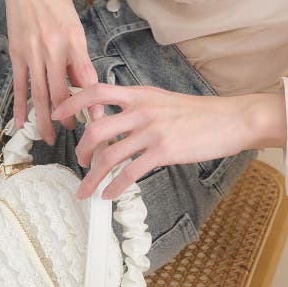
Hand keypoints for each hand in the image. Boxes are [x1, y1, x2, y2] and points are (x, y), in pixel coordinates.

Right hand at [0, 0, 101, 141]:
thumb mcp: (74, 23)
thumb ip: (78, 53)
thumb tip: (82, 83)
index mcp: (73, 39)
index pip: (85, 78)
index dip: (92, 102)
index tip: (99, 121)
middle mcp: (53, 48)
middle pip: (60, 92)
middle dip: (69, 118)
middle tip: (77, 135)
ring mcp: (32, 52)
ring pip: (39, 94)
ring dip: (45, 119)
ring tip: (50, 138)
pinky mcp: (16, 53)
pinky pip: (19, 85)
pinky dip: (20, 106)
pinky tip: (21, 123)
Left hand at [51, 82, 252, 199]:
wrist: (230, 119)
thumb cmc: (200, 113)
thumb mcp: (163, 100)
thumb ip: (139, 107)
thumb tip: (116, 120)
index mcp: (140, 94)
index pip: (96, 91)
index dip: (71, 101)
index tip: (57, 114)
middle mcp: (141, 109)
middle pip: (96, 127)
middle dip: (82, 149)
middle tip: (81, 161)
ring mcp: (152, 130)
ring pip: (109, 154)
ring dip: (93, 176)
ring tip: (87, 189)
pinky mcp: (163, 150)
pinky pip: (130, 171)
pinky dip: (115, 186)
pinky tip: (110, 194)